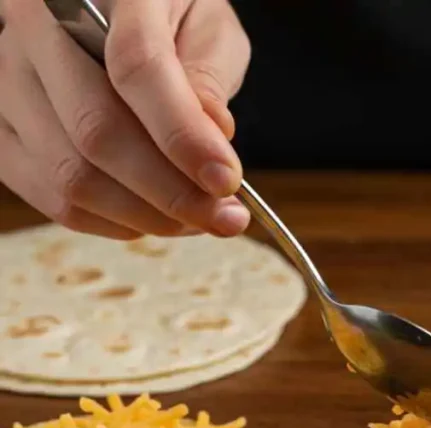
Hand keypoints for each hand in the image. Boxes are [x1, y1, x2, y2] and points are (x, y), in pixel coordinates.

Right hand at [0, 0, 250, 238]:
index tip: (225, 180)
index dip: (183, 136)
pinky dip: (111, 221)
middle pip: (97, 132)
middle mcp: (37, 29)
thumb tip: (213, 138)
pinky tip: (155, 218)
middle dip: (172, 192)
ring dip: (146, 216)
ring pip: (70, 175)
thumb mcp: (208, 26)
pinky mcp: (2, 128)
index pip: (136, 68)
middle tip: (225, 217)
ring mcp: (8, 80)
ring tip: (199, 220)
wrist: (111, 9)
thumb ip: (208, 76)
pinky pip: (50, 196)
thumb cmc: (170, 13)